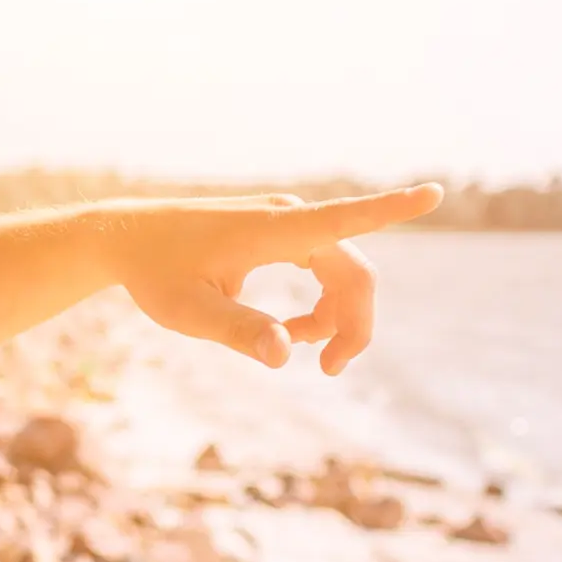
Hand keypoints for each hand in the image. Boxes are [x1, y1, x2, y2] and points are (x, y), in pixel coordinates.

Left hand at [103, 184, 443, 375]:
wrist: (125, 239)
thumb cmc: (155, 273)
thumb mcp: (189, 312)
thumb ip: (238, 331)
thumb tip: (282, 356)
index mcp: (275, 229)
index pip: (346, 217)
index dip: (394, 209)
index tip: (436, 191)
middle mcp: (288, 217)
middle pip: (352, 270)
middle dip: (353, 322)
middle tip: (328, 370)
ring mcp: (284, 222)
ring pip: (339, 271)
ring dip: (334, 316)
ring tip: (301, 350)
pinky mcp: (276, 232)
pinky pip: (320, 267)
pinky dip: (317, 303)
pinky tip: (288, 332)